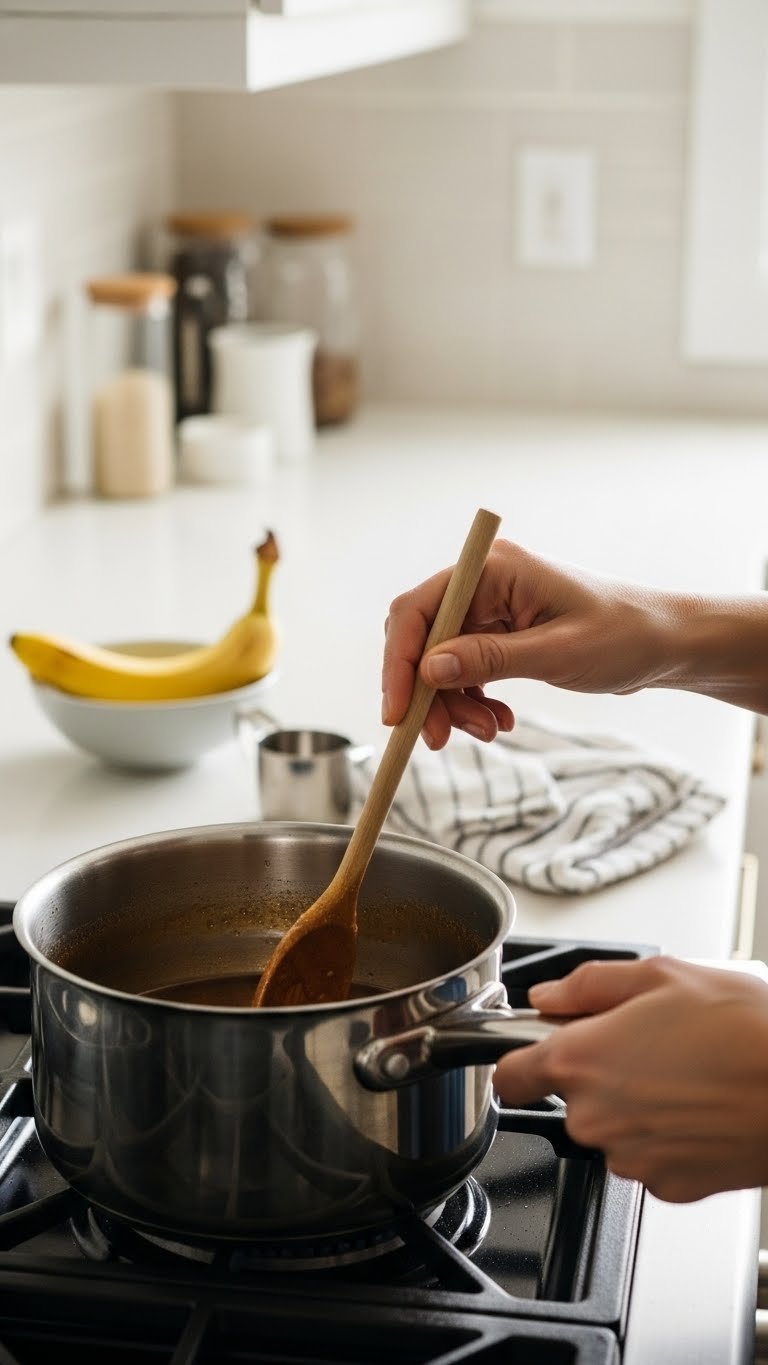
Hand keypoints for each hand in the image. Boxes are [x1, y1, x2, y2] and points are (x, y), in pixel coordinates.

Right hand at [381, 540, 676, 748]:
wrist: (664, 646)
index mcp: (495, 570)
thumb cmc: (624, 636)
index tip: (398, 711)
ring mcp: (489, 609)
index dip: (401, 661)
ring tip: (488, 731)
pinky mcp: (498, 635)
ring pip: (439, 662)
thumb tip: (429, 669)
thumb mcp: (557, 653)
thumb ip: (490, 659)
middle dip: (425, 692)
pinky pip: (463, 671)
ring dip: (451, 703)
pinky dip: (471, 701)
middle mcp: (484, 584)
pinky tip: (498, 721)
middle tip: (436, 737)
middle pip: (422, 638)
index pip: (420, 609)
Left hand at [494, 957, 767, 1202]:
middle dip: (598, 1073)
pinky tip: (700, 1108)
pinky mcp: (667, 1187)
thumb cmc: (744, 1031)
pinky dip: (666, 1137)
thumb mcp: (661, 976)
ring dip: (634, 1105)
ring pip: (611, 1129)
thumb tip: (549, 997)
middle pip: (569, 1098)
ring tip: (684, 1073)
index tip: (535, 1052)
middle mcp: (594, 1116)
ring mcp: (630, 1158)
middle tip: (646, 1045)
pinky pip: (648, 1157)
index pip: (508, 1075)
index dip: (519, 1059)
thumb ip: (589, 985)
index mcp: (580, 1060)